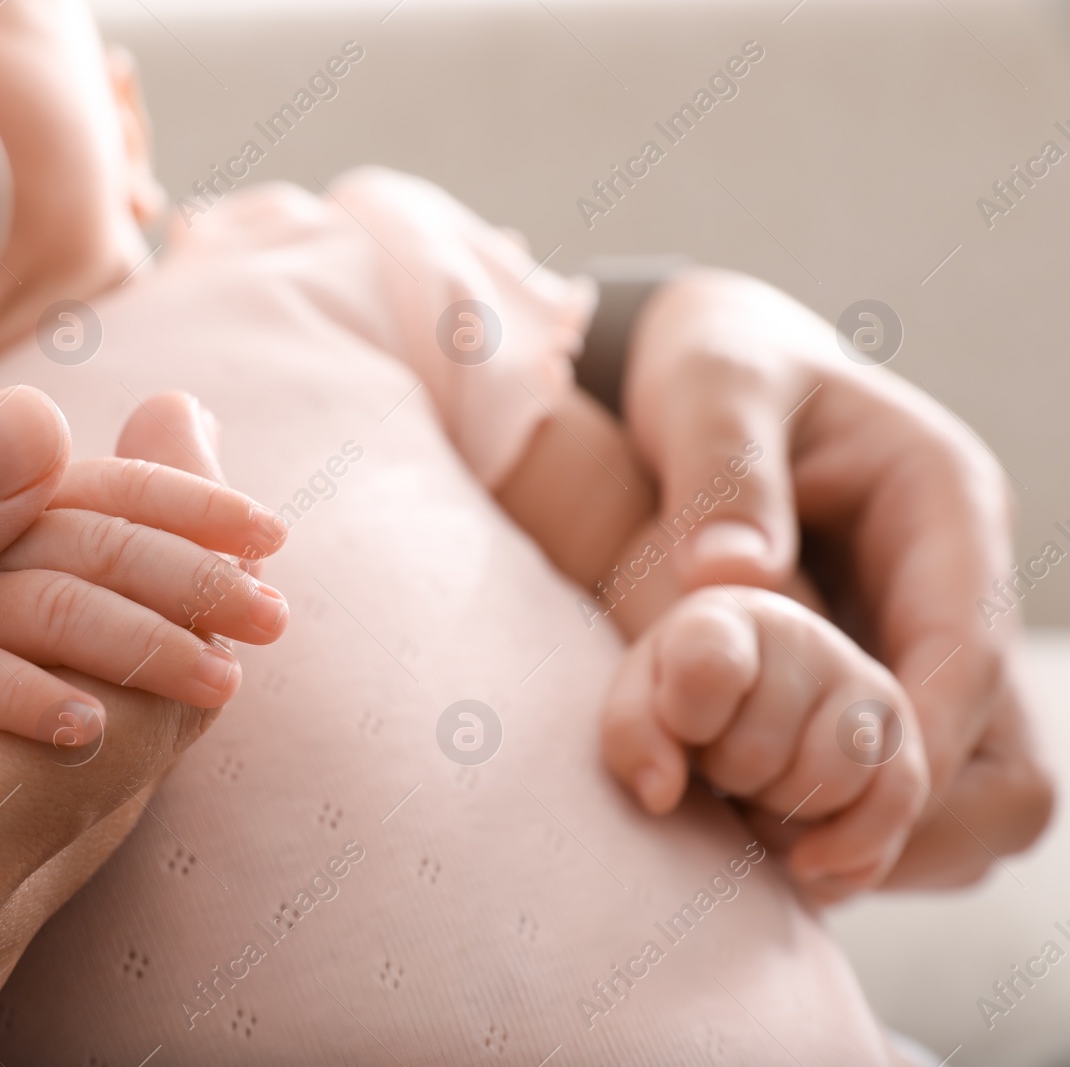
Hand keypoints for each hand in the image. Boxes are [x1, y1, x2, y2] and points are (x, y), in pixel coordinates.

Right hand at [0, 388, 237, 1063]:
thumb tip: (34, 436)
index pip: (121, 707)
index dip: (168, 559)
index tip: (185, 427)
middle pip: (129, 750)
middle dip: (164, 585)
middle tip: (187, 442)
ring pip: (85, 791)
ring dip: (114, 641)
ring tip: (139, 504)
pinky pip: (16, 824)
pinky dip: (43, 706)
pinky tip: (33, 613)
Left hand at [601, 586, 927, 902]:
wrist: (732, 723)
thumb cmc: (676, 710)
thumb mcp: (636, 709)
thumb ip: (632, 733)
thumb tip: (662, 792)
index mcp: (723, 617)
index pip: (708, 667)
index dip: (687, 720)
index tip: (681, 730)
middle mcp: (803, 637)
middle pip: (761, 748)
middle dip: (728, 778)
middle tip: (716, 767)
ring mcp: (863, 685)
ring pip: (833, 777)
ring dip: (783, 814)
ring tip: (755, 794)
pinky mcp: (904, 740)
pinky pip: (898, 802)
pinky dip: (849, 849)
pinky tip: (803, 860)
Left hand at [621, 269, 1052, 886]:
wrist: (711, 377)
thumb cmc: (715, 367)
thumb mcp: (712, 387)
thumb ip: (723, 469)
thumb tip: (730, 578)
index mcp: (943, 503)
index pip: (964, 650)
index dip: (915, 746)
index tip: (843, 811)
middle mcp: (955, 582)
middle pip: (1007, 751)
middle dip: (922, 814)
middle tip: (807, 859)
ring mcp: (927, 635)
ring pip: (974, 787)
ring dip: (892, 834)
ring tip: (781, 859)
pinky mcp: (887, 674)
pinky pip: (907, 781)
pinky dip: (855, 820)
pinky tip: (769, 833)